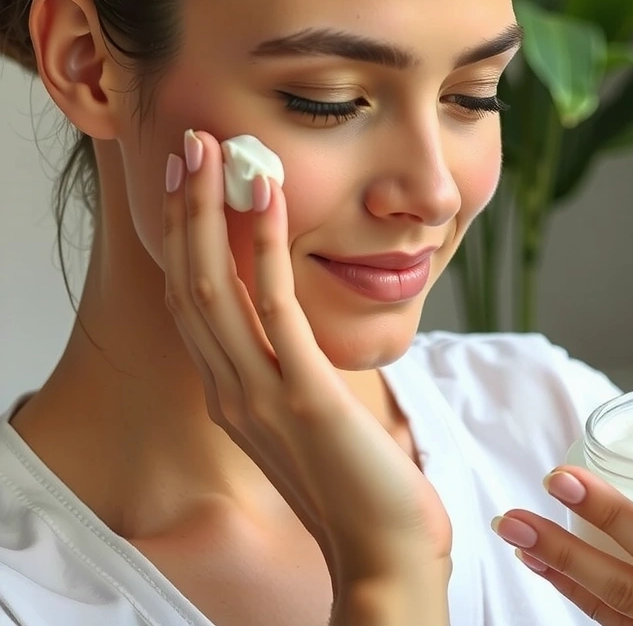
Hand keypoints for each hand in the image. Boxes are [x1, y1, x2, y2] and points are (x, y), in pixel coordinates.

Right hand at [162, 130, 451, 591]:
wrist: (383, 552)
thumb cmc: (358, 484)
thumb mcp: (312, 418)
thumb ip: (293, 373)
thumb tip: (302, 330)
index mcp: (232, 395)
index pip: (194, 304)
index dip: (187, 240)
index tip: (196, 182)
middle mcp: (231, 391)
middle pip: (188, 285)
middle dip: (185, 211)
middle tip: (191, 145)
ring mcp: (258, 395)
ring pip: (212, 288)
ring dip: (208, 213)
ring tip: (214, 150)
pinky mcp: (301, 396)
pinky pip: (273, 306)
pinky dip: (263, 245)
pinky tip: (266, 196)